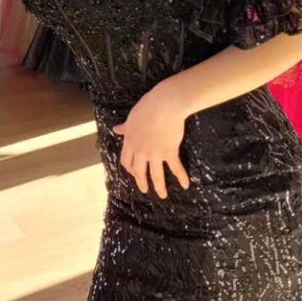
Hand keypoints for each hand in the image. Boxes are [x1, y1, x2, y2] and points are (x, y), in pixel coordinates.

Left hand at [112, 84, 191, 198]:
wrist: (164, 105)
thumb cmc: (148, 107)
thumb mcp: (132, 117)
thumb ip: (125, 128)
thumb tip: (116, 129)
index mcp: (130, 142)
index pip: (126, 161)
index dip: (129, 169)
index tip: (133, 172)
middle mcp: (141, 152)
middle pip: (139, 172)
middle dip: (141, 183)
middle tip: (145, 189)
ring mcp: (155, 154)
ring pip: (156, 175)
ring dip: (159, 187)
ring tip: (162, 195)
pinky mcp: (170, 152)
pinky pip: (175, 167)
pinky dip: (181, 177)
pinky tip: (185, 185)